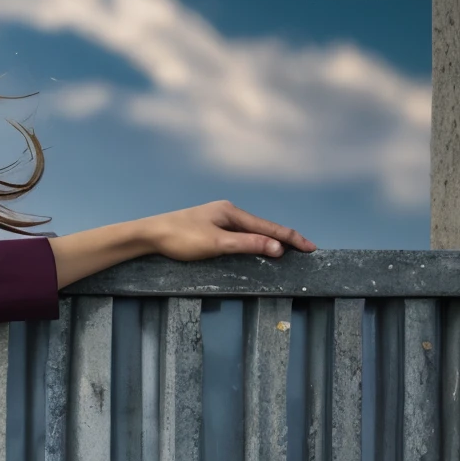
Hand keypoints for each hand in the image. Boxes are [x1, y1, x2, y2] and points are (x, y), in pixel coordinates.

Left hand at [141, 200, 315, 262]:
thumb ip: (247, 244)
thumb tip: (278, 247)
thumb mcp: (217, 243)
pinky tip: (253, 245)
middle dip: (284, 237)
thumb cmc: (180, 239)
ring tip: (286, 248)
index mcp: (232, 212)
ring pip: (250, 230)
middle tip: (305, 248)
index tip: (310, 247)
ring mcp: (217, 218)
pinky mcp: (207, 227)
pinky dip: (252, 240)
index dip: (291, 238)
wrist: (149, 234)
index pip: (269, 227)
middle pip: (262, 226)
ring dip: (269, 239)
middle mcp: (227, 212)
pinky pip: (237, 233)